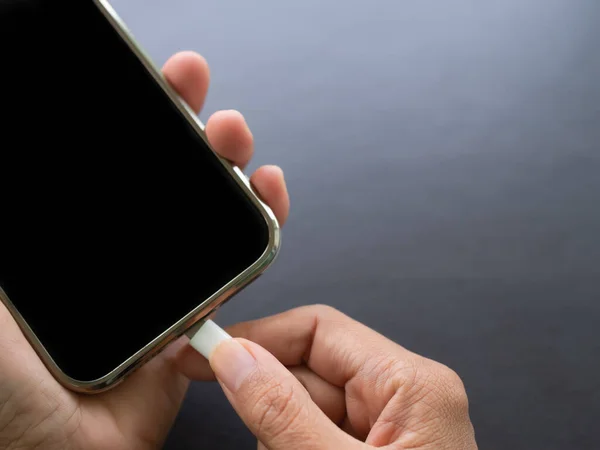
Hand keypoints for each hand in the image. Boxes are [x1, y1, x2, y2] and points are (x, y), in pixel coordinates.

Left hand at [0, 51, 289, 449]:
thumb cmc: (6, 385)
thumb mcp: (0, 296)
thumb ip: (22, 223)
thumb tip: (25, 161)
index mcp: (73, 233)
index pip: (112, 159)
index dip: (137, 114)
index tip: (153, 80)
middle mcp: (124, 248)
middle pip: (165, 174)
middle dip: (184, 123)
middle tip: (191, 87)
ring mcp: (166, 278)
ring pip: (209, 208)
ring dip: (229, 163)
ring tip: (234, 133)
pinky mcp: (202, 312)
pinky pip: (241, 262)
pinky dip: (264, 223)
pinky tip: (267, 192)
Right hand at [177, 305, 476, 448]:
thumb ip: (283, 412)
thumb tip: (235, 358)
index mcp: (410, 385)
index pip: (318, 330)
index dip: (258, 336)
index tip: (208, 350)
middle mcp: (404, 398)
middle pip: (310, 371)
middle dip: (272, 406)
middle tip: (266, 444)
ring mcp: (390, 430)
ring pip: (305, 410)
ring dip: (281, 442)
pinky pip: (315, 440)